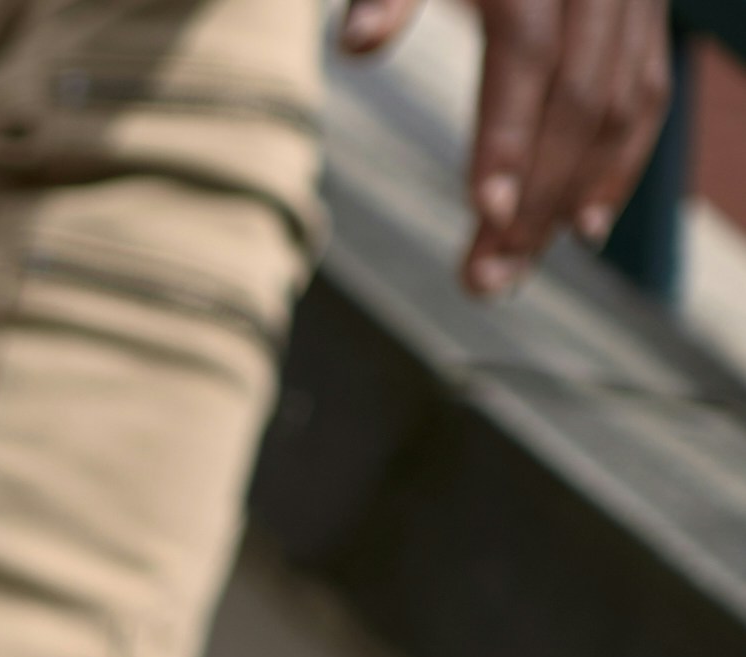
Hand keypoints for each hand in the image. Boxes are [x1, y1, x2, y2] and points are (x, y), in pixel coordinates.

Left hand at [341, 0, 676, 294]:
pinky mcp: (644, 11)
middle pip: (578, 94)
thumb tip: (357, 45)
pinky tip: (585, 226)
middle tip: (484, 280)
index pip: (526, 51)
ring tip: (519, 267)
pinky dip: (622, 161)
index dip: (508, 132)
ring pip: (621, 103)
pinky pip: (649, 91)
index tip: (482, 212)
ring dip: (577, 194)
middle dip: (537, 192)